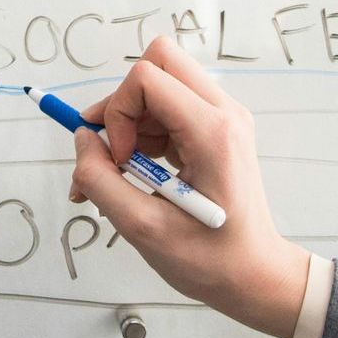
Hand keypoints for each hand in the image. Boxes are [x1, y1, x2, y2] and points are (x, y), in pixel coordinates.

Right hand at [68, 36, 312, 337]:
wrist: (255, 276)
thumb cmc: (210, 260)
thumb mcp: (142, 229)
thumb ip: (100, 181)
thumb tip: (82, 141)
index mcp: (213, 133)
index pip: (147, 77)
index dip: (117, 112)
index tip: (119, 159)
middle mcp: (224, 114)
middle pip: (159, 61)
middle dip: (123, 102)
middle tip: (115, 150)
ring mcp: (223, 118)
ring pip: (161, 83)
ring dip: (130, 121)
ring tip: (121, 173)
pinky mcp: (217, 130)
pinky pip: (169, 107)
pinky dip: (143, 133)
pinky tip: (138, 173)